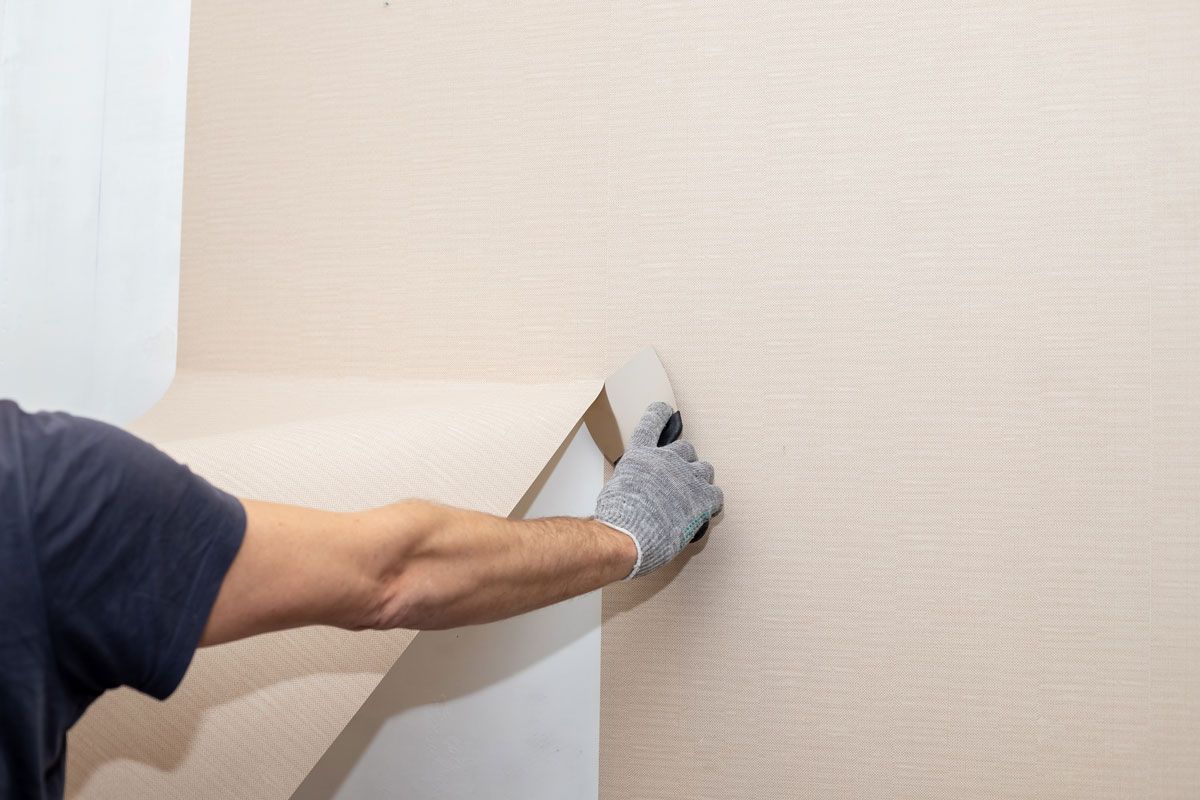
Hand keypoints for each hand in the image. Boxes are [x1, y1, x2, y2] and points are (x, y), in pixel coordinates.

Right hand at [593, 402, 722, 577]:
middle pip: (686, 449)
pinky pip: (716, 494)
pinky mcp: (703, 498)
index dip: (659, 414)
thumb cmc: (617, 518)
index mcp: (640, 455)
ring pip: (704, 469)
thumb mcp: (615, 489)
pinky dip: (711, 502)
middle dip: (684, 462)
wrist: (629, 536)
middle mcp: (666, 460)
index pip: (651, 424)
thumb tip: (637, 490)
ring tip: (692, 497)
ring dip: (699, 480)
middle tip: (678, 480)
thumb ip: (632, 481)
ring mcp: (687, 477)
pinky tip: (704, 511)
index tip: (665, 409)